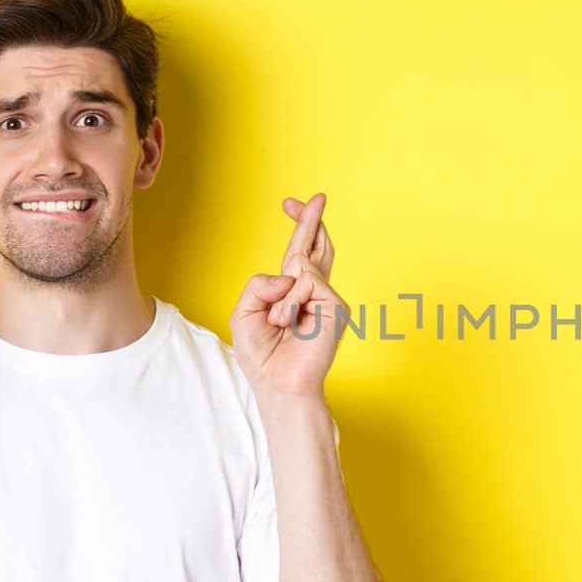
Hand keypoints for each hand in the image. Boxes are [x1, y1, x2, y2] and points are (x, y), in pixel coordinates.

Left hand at [230, 193, 348, 398]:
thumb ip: (260, 283)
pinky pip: (306, 282)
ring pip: (300, 267)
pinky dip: (290, 304)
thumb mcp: (245, 312)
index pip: (299, 252)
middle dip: (311, 219)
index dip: (299, 226)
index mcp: (293, 293)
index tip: (293, 204)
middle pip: (316, 246)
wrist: (278, 385)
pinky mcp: (336, 307)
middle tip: (316, 196)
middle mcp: (314, 292)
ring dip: (280, 300)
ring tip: (280, 325)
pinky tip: (292, 325)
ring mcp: (328, 299)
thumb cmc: (263, 356)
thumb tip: (293, 272)